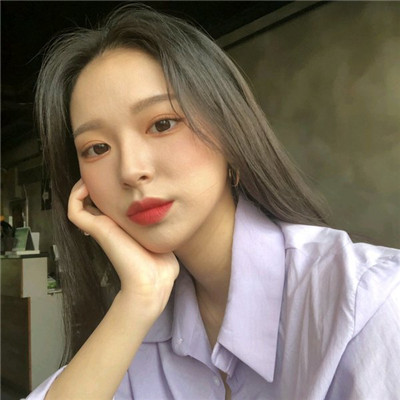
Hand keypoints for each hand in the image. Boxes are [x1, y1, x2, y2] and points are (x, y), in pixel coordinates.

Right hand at [68, 179, 178, 315]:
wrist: (153, 281)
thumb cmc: (161, 264)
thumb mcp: (163, 235)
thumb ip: (164, 225)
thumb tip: (172, 215)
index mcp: (124, 226)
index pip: (107, 205)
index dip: (107, 190)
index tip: (117, 180)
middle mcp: (110, 225)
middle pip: (91, 201)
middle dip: (94, 184)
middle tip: (102, 173)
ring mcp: (102, 228)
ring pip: (78, 204)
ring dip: (80, 187)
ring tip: (91, 178)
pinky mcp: (97, 229)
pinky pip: (74, 211)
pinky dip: (75, 196)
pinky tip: (88, 186)